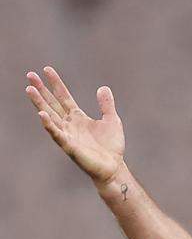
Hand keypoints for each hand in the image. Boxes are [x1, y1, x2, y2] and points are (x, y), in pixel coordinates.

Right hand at [26, 67, 125, 185]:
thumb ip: (106, 104)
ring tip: (29, 89)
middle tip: (30, 75)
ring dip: (39, 103)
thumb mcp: (111, 120)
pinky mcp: (70, 147)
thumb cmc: (111, 147)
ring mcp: (68, 135)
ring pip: (50, 116)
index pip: (63, 97)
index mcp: (78, 117)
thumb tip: (103, 87)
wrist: (114, 168)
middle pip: (52, 103)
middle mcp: (69, 124)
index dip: (56, 84)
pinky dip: (49, 125)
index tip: (46, 70)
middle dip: (41, 90)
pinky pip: (57, 134)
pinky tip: (42, 115)